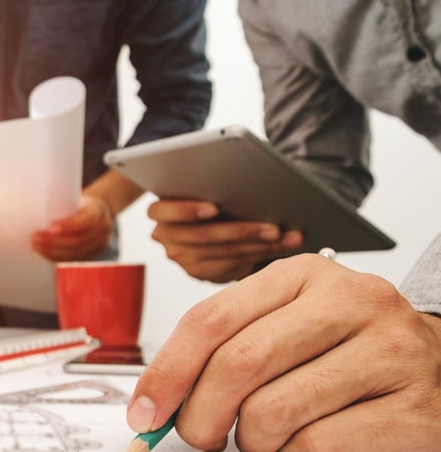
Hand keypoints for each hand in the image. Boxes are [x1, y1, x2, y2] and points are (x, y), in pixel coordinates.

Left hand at [31, 193, 113, 260]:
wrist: (98, 210)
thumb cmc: (78, 202)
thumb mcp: (73, 197)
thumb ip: (60, 202)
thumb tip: (32, 210)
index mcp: (98, 209)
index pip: (86, 220)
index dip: (69, 225)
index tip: (50, 227)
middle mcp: (103, 228)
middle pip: (78, 240)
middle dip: (54, 242)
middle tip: (35, 238)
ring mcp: (100, 243)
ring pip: (75, 253)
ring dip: (53, 251)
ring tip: (36, 246)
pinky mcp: (93, 253)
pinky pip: (74, 259)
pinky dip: (57, 257)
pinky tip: (44, 252)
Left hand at [127, 253, 440, 451]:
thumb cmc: (347, 349)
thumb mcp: (288, 325)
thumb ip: (224, 350)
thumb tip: (151, 404)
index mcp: (303, 275)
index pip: (210, 320)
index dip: (166, 373)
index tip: (143, 413)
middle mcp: (351, 302)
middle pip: (238, 364)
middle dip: (200, 415)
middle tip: (198, 438)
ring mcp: (390, 351)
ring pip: (275, 410)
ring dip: (251, 441)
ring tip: (262, 439)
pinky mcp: (416, 406)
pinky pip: (319, 446)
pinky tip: (303, 448)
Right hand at [148, 198, 303, 281]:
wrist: (212, 222)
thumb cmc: (215, 196)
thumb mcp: (207, 187)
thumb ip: (214, 186)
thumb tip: (250, 179)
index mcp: (160, 211)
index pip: (162, 211)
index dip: (186, 211)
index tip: (213, 208)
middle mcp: (165, 236)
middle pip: (202, 236)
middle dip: (242, 231)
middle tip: (274, 228)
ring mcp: (182, 258)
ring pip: (224, 252)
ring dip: (261, 244)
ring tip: (289, 237)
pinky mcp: (200, 272)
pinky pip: (234, 265)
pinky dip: (262, 254)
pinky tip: (284, 245)